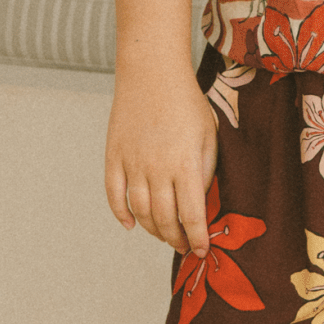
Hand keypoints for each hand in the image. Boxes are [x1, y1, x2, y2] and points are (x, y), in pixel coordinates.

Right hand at [105, 68, 218, 253]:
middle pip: (164, 219)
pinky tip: (131, 225)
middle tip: (184, 246)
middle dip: (176, 239)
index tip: (202, 250)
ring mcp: (132, 163)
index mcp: (185, 164)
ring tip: (165, 236)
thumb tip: (200, 203)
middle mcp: (156, 168)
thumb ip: (206, 171)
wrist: (152, 72)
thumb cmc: (187, 103)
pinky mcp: (113, 156)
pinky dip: (121, 214)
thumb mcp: (209, 136)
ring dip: (153, 230)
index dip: (197, 238)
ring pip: (140, 212)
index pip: (191, 215)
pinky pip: (114, 195)